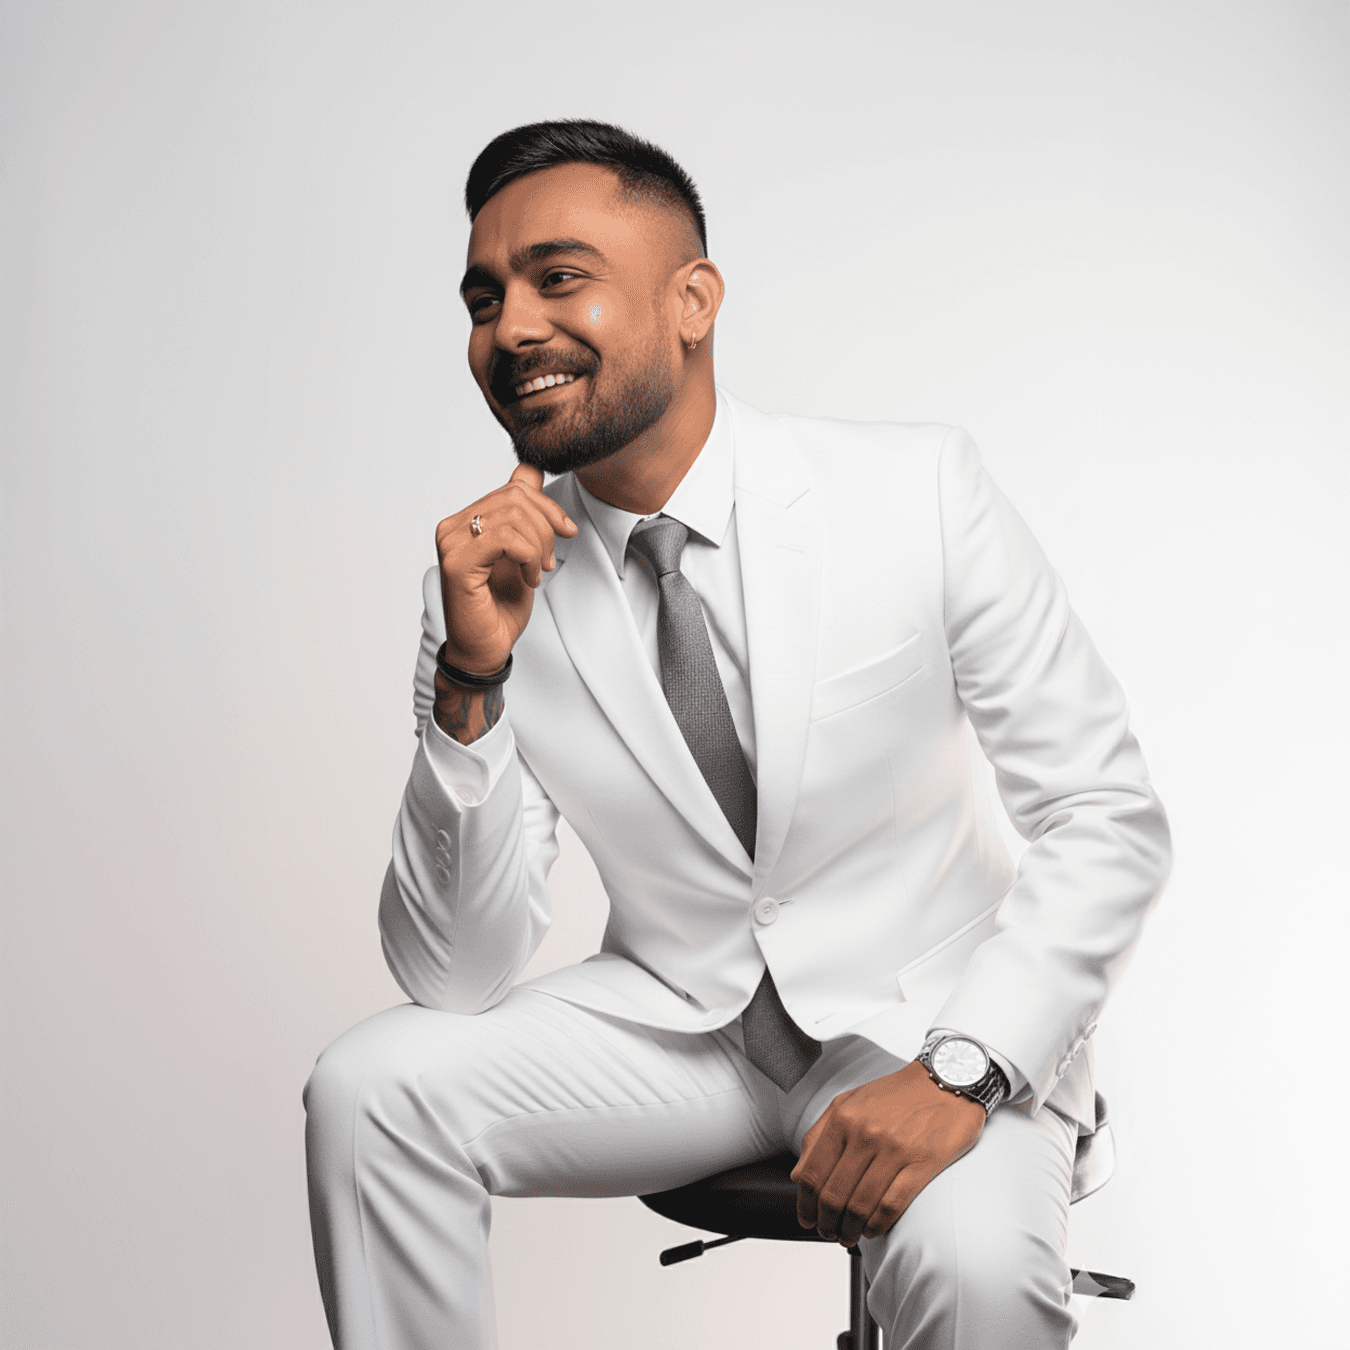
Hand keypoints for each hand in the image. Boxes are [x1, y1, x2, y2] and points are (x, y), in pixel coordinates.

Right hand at [435, 463, 576, 674]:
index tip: (566, 531)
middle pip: (515, 496)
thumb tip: (531, 471)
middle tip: (550, 559)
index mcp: (466, 520)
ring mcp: (451, 543)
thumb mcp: (523, 551)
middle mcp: (452, 527)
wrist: (486, 648)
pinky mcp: (457, 562)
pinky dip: (528, 557)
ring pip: (513, 515)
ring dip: (539, 545)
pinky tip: (529, 578)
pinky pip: (506, 539)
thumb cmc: (500, 607)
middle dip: (547, 526)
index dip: (547, 505)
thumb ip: (523, 513)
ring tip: (538, 570)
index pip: (513, 488)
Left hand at [791, 1060, 984, 1245]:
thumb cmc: (897, 1094)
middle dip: (827, 1222)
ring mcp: (894, 1149)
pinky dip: (877, 1225)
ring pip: (860, 1205)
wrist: (946, 1080)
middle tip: (829, 1232)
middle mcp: (864, 1133)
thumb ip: (820, 1134)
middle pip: (833, 1194)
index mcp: (843, 1117)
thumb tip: (798, 1174)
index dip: (806, 1204)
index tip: (808, 1218)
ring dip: (850, 1229)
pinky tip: (872, 1229)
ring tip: (849, 1235)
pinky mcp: (922, 1163)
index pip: (812, 1173)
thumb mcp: (849, 1101)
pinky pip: (891, 1205)